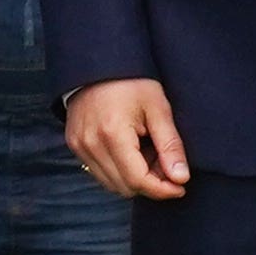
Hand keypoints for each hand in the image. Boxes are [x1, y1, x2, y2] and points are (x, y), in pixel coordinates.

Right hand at [65, 77, 191, 201]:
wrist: (99, 64)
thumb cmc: (132, 82)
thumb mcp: (158, 109)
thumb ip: (170, 146)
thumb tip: (181, 179)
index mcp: (112, 134)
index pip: (138, 181)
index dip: (162, 190)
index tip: (181, 187)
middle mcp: (90, 144)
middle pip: (124, 187)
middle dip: (150, 184)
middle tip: (166, 164)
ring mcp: (79, 146)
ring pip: (111, 184)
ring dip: (134, 179)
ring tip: (148, 154)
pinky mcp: (74, 145)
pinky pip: (99, 173)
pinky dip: (119, 171)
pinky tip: (131, 152)